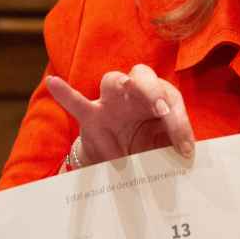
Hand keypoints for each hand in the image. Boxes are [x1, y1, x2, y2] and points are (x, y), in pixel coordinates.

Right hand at [46, 65, 195, 163]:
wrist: (123, 163)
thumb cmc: (148, 148)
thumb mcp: (165, 149)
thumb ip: (174, 147)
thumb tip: (186, 156)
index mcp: (159, 98)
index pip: (171, 99)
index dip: (180, 122)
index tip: (184, 147)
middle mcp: (135, 93)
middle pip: (143, 74)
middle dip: (154, 90)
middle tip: (163, 111)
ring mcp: (111, 102)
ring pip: (113, 80)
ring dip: (123, 84)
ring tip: (128, 88)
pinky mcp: (91, 116)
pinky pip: (77, 102)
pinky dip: (65, 93)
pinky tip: (54, 82)